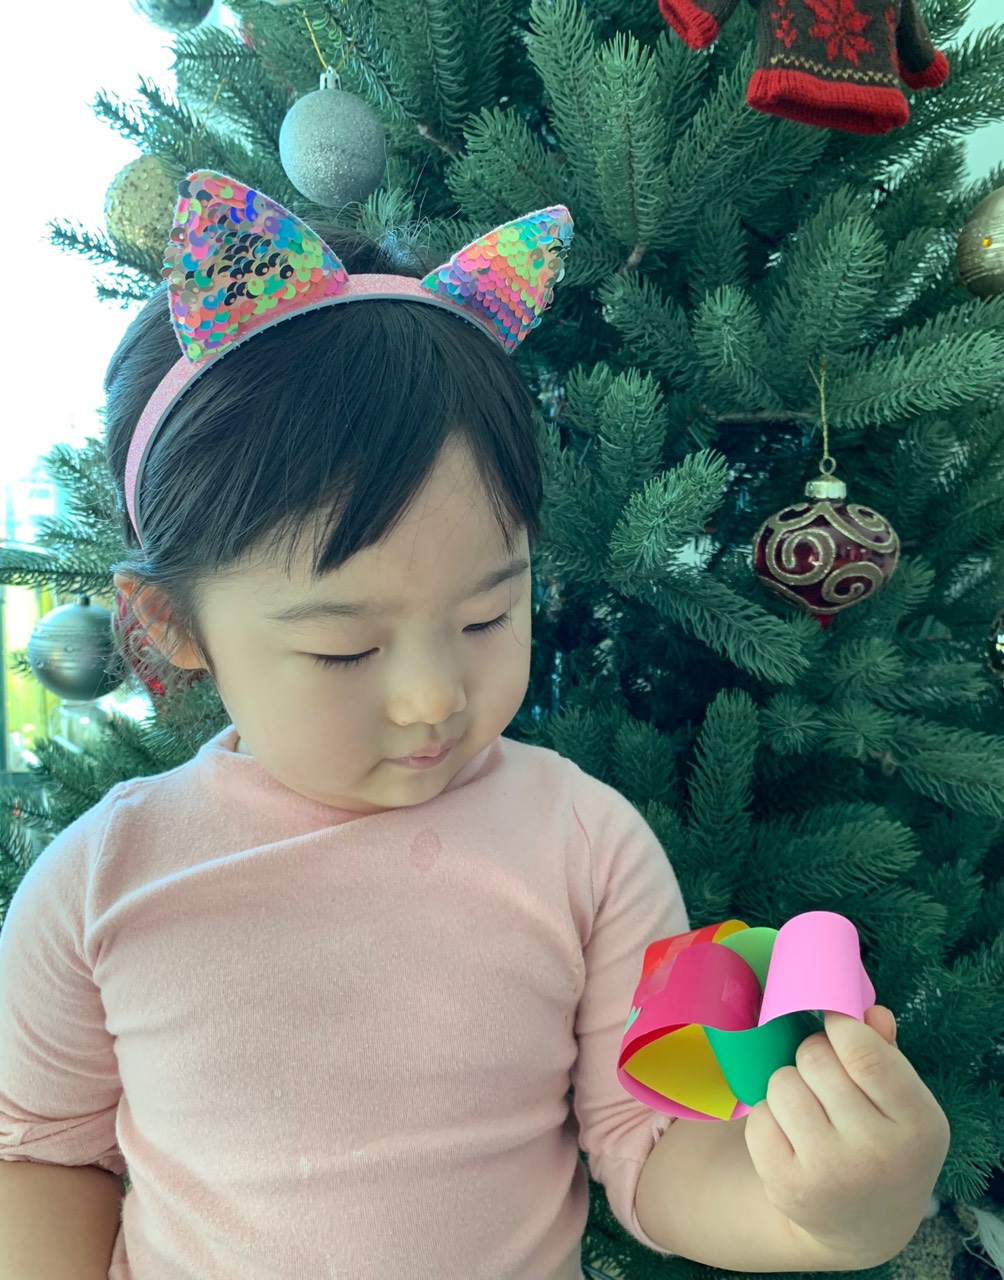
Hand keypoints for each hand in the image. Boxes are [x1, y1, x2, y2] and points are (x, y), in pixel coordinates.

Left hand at [743, 1005, 950, 1267]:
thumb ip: (885, 1052)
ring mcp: (831, 1175)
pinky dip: (769, 1117)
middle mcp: (879, 1154)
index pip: (865, 1053)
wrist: (865, 1224)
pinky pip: (759, 1118)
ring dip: (789, 1086)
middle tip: (825, 1079)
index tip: (833, 1024)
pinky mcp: (788, 1188)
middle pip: (815, 1059)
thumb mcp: (903, 1103)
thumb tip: (869, 1011)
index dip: (840, 1026)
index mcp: (919, 1125)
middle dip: (813, 1057)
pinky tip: (792, 1137)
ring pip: (782, 1083)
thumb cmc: (884, 1141)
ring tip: (810, 1109)